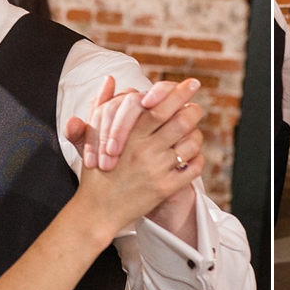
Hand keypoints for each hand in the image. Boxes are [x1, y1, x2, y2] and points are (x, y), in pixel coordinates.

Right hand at [69, 78, 203, 233]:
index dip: (178, 93)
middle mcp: (145, 150)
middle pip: (180, 122)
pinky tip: (191, 156)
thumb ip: (101, 105)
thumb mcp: (92, 136)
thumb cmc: (95, 171)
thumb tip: (109, 78)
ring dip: (196, 136)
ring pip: (190, 144)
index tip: (191, 82)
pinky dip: (197, 159)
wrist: (97, 210)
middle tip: (197, 106)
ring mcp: (157, 169)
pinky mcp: (165, 188)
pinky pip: (193, 168)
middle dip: (194, 110)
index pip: (158, 107)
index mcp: (129, 135)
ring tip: (192, 133)